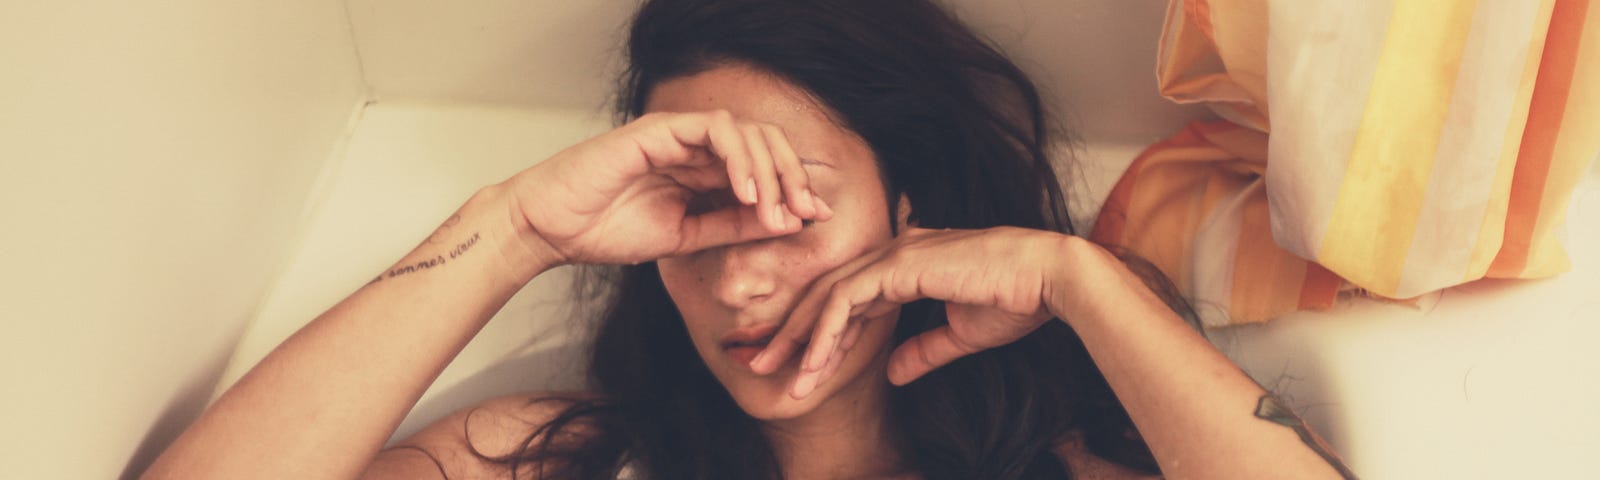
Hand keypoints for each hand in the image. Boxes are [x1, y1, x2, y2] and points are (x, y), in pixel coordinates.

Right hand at [503, 110, 832, 266]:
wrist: (552, 230)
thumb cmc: (606, 231)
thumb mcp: (687, 237)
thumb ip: (734, 226)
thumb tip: (788, 222)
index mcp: (703, 170)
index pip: (764, 166)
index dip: (794, 188)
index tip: (816, 218)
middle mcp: (695, 147)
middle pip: (765, 142)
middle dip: (793, 175)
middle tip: (807, 211)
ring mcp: (678, 134)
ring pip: (747, 132)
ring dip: (771, 170)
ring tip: (775, 208)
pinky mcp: (660, 129)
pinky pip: (715, 130)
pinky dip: (739, 157)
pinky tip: (746, 191)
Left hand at [748, 226, 1074, 397]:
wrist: (1049, 280)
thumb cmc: (1016, 301)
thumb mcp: (961, 336)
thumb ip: (923, 351)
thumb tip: (892, 373)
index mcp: (907, 264)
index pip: (848, 299)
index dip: (819, 333)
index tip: (796, 366)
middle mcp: (894, 253)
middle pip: (825, 293)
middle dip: (790, 331)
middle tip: (758, 363)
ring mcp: (894, 254)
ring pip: (827, 297)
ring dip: (799, 338)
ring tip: (774, 373)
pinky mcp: (899, 264)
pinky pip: (847, 302)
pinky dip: (826, 333)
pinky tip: (812, 363)